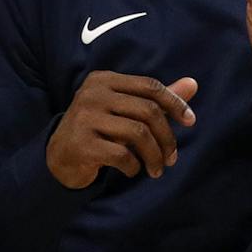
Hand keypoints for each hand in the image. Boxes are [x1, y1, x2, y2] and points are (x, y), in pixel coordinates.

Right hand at [46, 71, 198, 188]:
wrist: (58, 156)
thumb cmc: (98, 130)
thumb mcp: (124, 111)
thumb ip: (155, 99)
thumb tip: (193, 84)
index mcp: (104, 80)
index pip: (150, 86)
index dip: (175, 103)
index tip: (190, 122)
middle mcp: (92, 94)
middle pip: (148, 111)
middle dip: (167, 137)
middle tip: (172, 158)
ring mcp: (84, 118)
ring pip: (138, 133)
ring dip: (154, 156)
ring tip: (157, 169)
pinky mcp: (81, 144)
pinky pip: (122, 154)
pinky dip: (133, 166)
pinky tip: (132, 171)